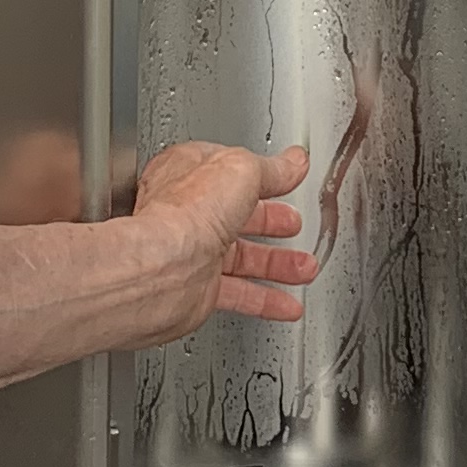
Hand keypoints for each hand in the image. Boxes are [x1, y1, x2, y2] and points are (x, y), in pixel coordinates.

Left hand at [128, 143, 318, 337]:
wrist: (162, 270)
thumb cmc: (184, 214)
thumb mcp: (241, 170)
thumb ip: (272, 168)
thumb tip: (293, 162)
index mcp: (190, 174)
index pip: (230, 172)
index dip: (261, 176)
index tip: (286, 180)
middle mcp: (188, 214)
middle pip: (236, 216)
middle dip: (270, 222)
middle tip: (293, 224)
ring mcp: (192, 253)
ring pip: (241, 258)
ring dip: (277, 264)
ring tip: (304, 268)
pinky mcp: (198, 290)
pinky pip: (238, 294)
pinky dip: (266, 300)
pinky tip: (286, 304)